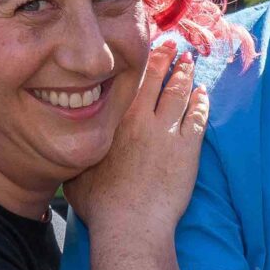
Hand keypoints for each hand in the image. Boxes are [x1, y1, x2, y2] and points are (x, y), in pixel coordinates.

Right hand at [64, 51, 207, 242]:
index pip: (130, 83)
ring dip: (186, 76)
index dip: (141, 63)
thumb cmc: (100, 205)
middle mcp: (142, 120)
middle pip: (157, 81)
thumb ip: (78, 154)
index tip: (147, 49)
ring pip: (179, 95)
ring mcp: (167, 133)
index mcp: (114, 121)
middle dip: (167, 59)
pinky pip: (198, 119)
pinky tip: (203, 95)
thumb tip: (67, 149)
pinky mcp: (188, 150)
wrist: (130, 224)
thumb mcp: (76, 174)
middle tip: (174, 45)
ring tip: (190, 63)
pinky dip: (201, 104)